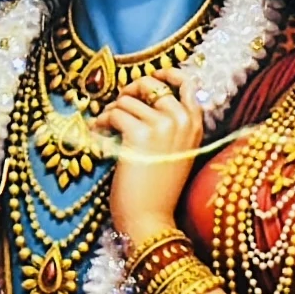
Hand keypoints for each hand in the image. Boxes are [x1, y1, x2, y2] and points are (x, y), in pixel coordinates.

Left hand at [96, 68, 203, 246]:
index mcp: (196, 125)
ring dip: (111, 112)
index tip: (150, 77)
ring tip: (105, 128)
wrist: (151, 220)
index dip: (166, 73)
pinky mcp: (140, 133)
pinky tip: (98, 134)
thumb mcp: (176, 153)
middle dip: (130, 91)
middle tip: (117, 107)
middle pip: (151, 84)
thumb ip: (170, 126)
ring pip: (127, 100)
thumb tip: (142, 98)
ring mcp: (164, 125)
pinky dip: (101, 122)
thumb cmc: (158, 191)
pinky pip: (114, 113)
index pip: (187, 83)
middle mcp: (183, 120)